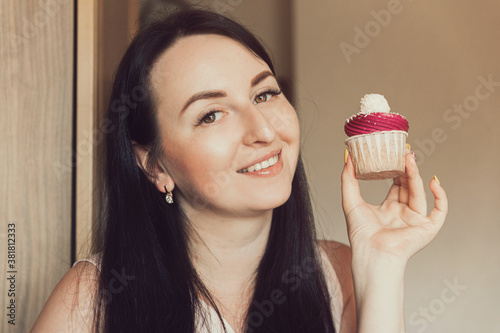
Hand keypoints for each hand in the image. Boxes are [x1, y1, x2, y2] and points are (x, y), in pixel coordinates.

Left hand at [341, 148, 447, 262]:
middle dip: (407, 169)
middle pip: (409, 186)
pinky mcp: (427, 229)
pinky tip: (433, 182)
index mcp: (388, 209)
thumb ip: (348, 179)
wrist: (372, 252)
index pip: (396, 185)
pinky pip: (440, 211)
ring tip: (410, 159)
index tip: (395, 153)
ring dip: (416, 175)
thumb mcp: (350, 200)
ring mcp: (415, 221)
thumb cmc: (361, 233)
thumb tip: (348, 156)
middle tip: (405, 152)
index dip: (397, 169)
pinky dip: (440, 196)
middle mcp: (403, 214)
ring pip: (420, 193)